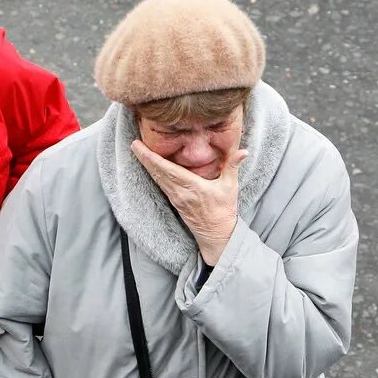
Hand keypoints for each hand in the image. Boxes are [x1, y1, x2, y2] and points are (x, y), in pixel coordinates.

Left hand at [130, 142, 247, 265]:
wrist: (217, 234)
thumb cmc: (224, 210)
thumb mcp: (230, 186)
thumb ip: (233, 166)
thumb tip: (243, 151)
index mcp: (193, 187)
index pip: (168, 170)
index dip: (152, 158)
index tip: (140, 147)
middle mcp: (180, 192)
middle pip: (158, 173)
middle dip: (145, 158)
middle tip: (134, 144)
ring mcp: (176, 198)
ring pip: (158, 179)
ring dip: (147, 165)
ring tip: (138, 151)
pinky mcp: (175, 201)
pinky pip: (162, 185)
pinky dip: (154, 174)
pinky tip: (149, 167)